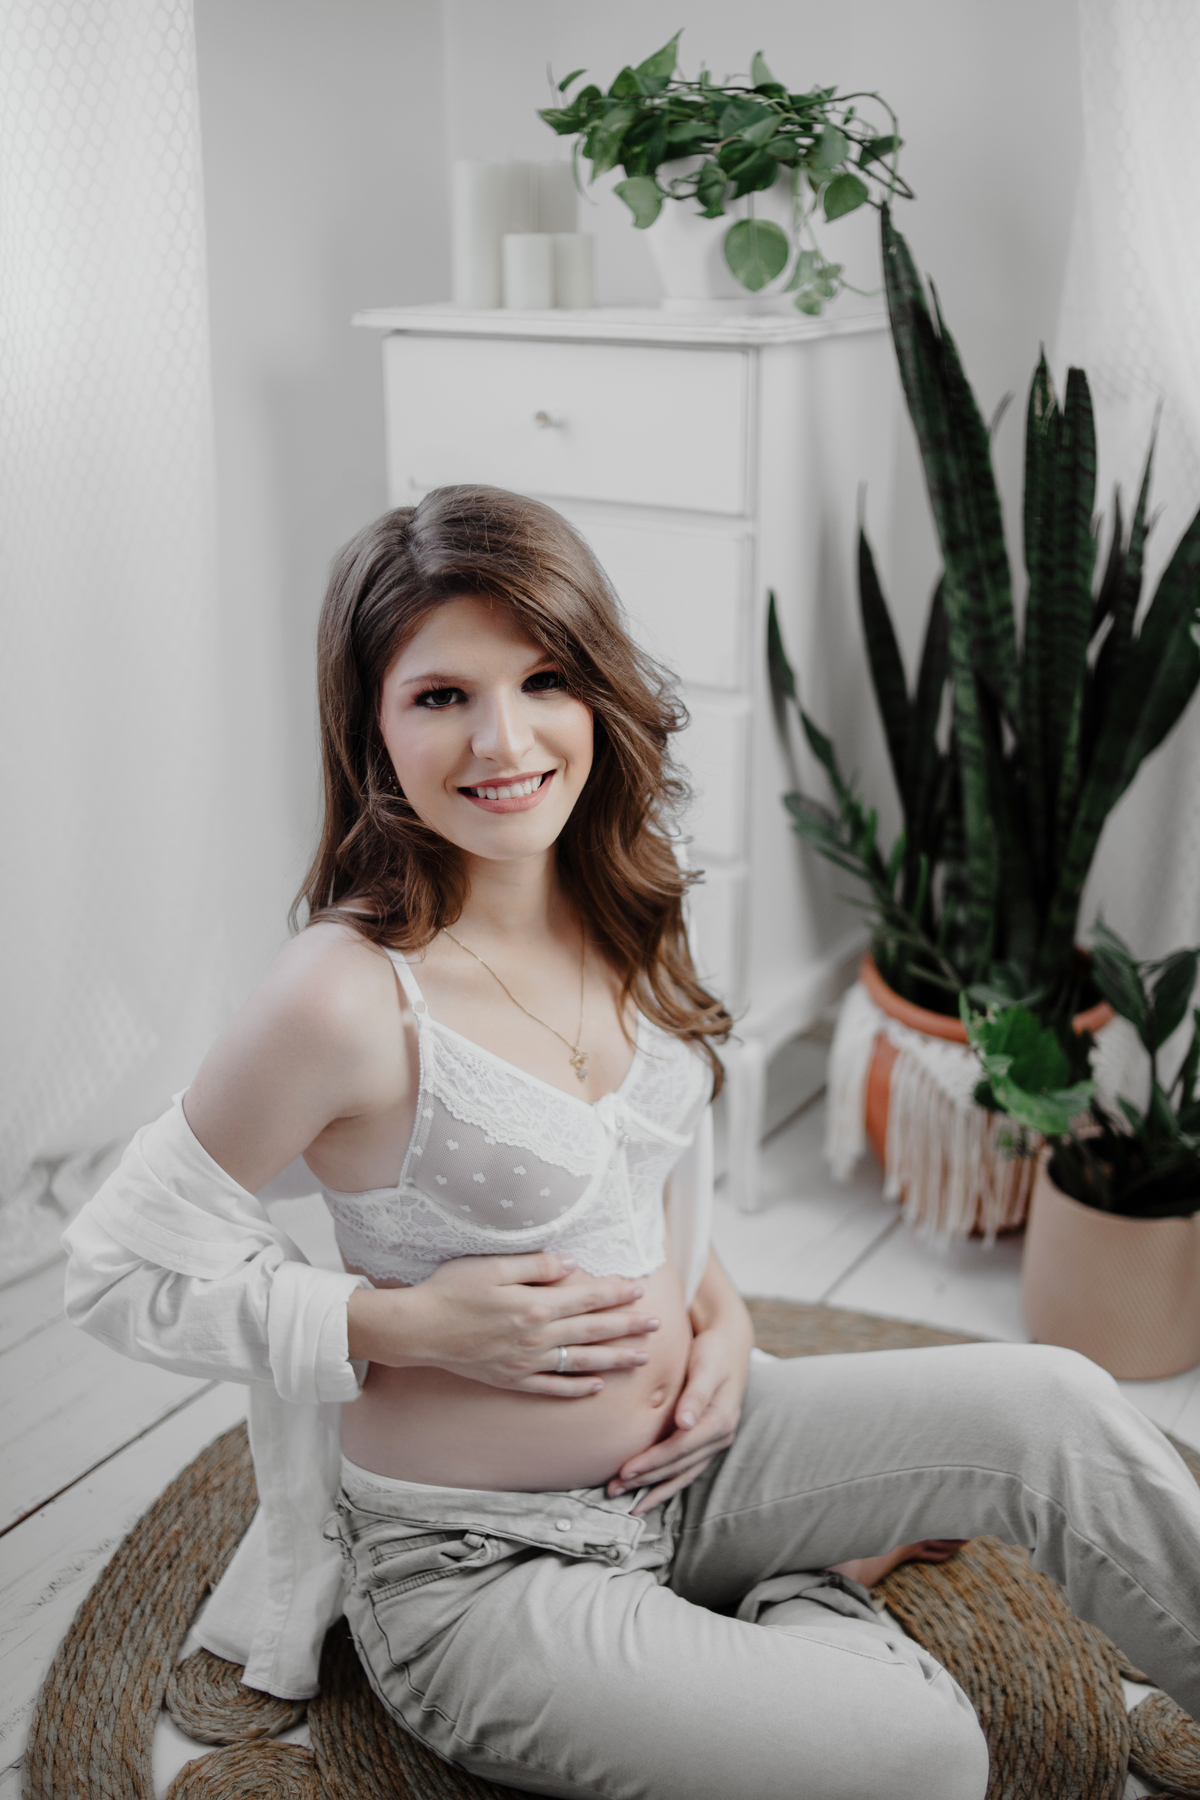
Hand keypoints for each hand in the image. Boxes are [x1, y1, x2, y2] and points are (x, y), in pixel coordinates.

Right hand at [347, 1252, 659, 1395]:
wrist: (418, 1329)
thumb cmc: (452, 1290)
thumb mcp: (493, 1266)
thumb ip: (536, 1266)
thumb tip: (572, 1264)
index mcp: (535, 1305)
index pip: (587, 1298)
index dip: (616, 1293)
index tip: (641, 1289)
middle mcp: (536, 1337)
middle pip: (592, 1331)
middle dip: (628, 1326)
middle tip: (657, 1324)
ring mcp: (525, 1362)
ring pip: (581, 1362)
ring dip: (614, 1359)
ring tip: (641, 1358)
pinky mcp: (511, 1379)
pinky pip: (552, 1387)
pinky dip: (576, 1388)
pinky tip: (596, 1388)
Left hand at [607, 1306, 750, 1515]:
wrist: (729, 1342)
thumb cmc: (713, 1350)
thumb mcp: (706, 1366)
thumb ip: (696, 1395)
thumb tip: (686, 1424)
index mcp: (720, 1419)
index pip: (680, 1448)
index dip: (652, 1462)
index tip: (625, 1470)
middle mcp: (721, 1436)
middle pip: (679, 1466)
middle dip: (647, 1480)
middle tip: (614, 1489)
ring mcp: (716, 1441)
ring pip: (683, 1473)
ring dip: (655, 1489)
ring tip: (628, 1502)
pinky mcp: (707, 1440)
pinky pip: (687, 1469)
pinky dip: (667, 1483)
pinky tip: (649, 1494)